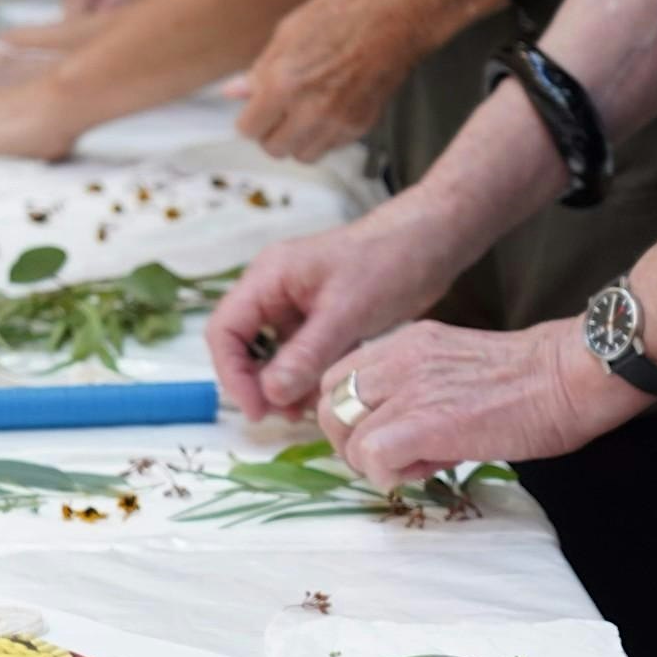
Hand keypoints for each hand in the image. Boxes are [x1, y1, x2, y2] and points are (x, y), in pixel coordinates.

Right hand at [204, 206, 463, 421]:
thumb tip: (271, 395)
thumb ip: (306, 354)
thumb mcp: (346, 312)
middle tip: (282, 416)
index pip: (225, 329)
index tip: (258, 409)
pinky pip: (301, 353)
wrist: (431, 241)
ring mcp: (296, 304)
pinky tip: (325, 395)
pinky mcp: (321, 317)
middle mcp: (273, 291)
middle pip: (242, 344)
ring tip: (307, 411)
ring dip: (284, 384)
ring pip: (273, 353)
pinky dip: (308, 376)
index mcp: (267, 278)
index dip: (232, 373)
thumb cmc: (387, 263)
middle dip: (257, 382)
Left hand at [230, 0, 425, 161]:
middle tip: (277, 111)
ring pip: (303, 155)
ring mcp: (339, 121)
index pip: (249, 129)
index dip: (249, 118)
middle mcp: (311, 110)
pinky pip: (331, 147)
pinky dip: (324, 136)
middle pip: (274, 149)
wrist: (398, 15)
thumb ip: (259, 70)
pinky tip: (326, 110)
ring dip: (297, 140)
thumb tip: (234, 91)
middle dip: (270, 132)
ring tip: (302, 113)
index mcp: (284, 84)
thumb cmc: (345, 13)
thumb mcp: (288, 32)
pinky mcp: (363, 124)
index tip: (254, 109)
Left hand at [315, 317, 647, 489]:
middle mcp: (396, 360)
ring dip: (369, 460)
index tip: (375, 435)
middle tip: (386, 458)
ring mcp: (408, 389)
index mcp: (402, 344)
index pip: (337, 377)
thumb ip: (414, 390)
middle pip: (328, 404)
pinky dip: (386, 473)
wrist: (569, 376)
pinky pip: (372, 453)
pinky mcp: (425, 423)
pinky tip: (421, 472)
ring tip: (412, 464)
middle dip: (347, 440)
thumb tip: (393, 436)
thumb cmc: (528, 383)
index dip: (347, 414)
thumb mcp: (452, 369)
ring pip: (345, 432)